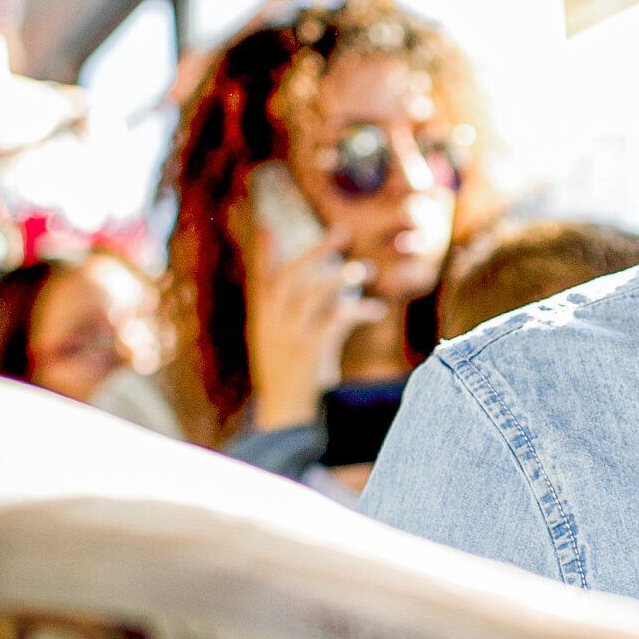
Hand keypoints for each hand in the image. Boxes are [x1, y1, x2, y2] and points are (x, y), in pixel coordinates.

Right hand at [243, 225, 384, 431]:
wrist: (285, 414)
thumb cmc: (288, 374)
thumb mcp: (277, 342)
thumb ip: (288, 311)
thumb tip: (317, 281)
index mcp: (262, 320)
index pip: (262, 278)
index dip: (264, 252)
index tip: (266, 224)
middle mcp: (273, 324)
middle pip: (292, 277)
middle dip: (317, 250)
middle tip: (342, 230)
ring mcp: (291, 337)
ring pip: (314, 293)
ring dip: (343, 277)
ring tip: (366, 270)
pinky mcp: (312, 351)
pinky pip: (338, 320)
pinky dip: (360, 311)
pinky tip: (377, 310)